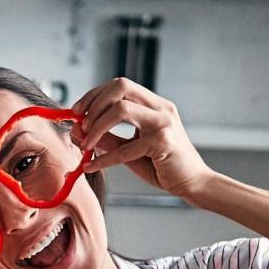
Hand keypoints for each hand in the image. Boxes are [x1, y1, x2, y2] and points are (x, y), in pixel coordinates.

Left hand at [71, 77, 217, 199]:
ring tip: (86, 145)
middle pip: (120, 87)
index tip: (76, 111)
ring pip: (121, 109)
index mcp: (153, 104)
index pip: (119, 85)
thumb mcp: (128, 149)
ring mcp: (163, 122)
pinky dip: (104, 158)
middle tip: (80, 125)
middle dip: (93, 104)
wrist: (192, 183)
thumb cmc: (161, 165)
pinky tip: (92, 166)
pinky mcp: (163, 142)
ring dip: (96, 127)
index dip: (94, 95)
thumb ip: (106, 137)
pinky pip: (125, 147)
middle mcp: (160, 108)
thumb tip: (77, 131)